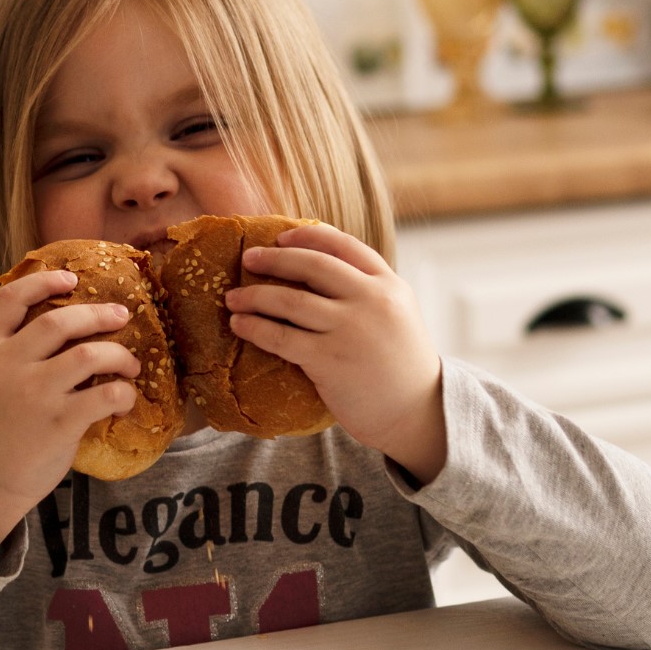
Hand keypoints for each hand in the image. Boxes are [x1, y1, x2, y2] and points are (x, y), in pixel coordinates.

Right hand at [0, 270, 140, 559]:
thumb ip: (4, 352)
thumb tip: (58, 324)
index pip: (9, 300)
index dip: (42, 282)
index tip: (70, 279)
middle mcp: (5, 367)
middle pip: (59, 322)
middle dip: (97, 314)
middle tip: (121, 315)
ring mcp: (32, 395)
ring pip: (88, 353)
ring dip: (119, 353)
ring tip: (130, 363)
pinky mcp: (58, 424)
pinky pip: (105, 394)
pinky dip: (123, 392)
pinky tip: (124, 398)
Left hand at [223, 224, 446, 482]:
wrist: (417, 412)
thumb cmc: (400, 366)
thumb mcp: (397, 315)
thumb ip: (368, 292)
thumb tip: (316, 271)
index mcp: (390, 285)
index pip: (345, 245)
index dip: (309, 236)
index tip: (282, 236)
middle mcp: (372, 300)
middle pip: (313, 265)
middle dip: (274, 258)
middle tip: (248, 259)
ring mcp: (350, 329)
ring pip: (290, 300)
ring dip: (254, 295)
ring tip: (233, 298)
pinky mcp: (329, 360)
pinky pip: (282, 337)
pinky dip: (255, 327)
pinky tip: (239, 325)